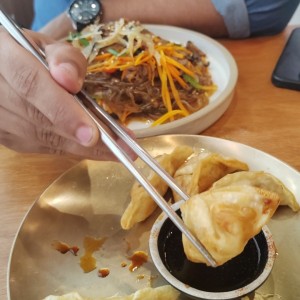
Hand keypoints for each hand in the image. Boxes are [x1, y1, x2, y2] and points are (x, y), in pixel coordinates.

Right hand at [0, 28, 135, 159]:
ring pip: (41, 139)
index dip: (62, 111)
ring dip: (81, 148)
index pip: (31, 85)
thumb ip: (65, 58)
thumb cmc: (29, 54)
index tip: (92, 134)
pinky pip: (41, 147)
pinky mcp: (6, 137)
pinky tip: (94, 149)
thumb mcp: (49, 46)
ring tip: (117, 152)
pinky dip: (70, 148)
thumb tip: (71, 81)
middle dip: (83, 138)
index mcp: (3, 56)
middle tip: (121, 150)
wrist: (2, 68)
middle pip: (38, 120)